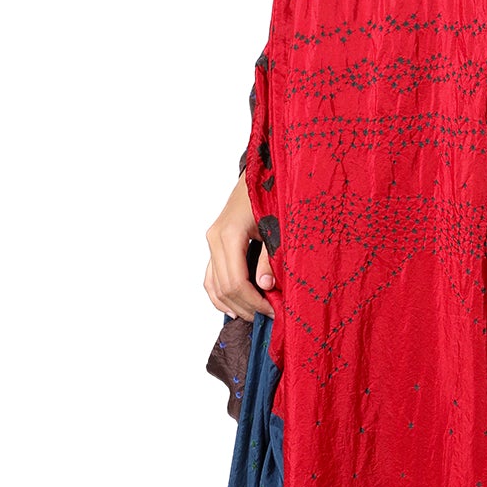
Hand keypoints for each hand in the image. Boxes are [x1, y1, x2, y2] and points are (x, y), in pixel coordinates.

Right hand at [203, 176, 274, 319]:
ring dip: (234, 305)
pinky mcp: (215, 243)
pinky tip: (234, 309)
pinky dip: (220, 295)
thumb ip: (270, 257)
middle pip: (225, 287)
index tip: (275, 311)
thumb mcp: (276, 225)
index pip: (236, 282)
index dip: (255, 301)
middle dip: (247, 306)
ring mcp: (212, 241)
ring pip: (214, 285)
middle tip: (270, 316)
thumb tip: (266, 286)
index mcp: (229, 234)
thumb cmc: (272, 193)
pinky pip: (211, 277)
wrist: (263, 170)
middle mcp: (215, 239)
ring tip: (256, 316)